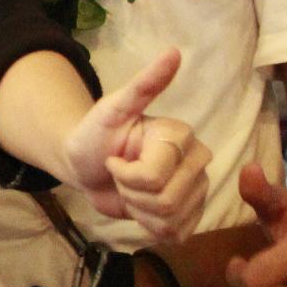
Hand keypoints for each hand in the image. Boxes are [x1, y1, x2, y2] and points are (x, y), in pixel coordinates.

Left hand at [60, 47, 210, 242]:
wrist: (87, 166)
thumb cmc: (96, 136)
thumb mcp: (111, 109)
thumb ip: (143, 84)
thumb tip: (173, 51)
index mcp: (181, 135)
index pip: (155, 176)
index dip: (126, 175)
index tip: (114, 159)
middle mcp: (198, 161)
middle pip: (167, 201)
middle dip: (132, 194)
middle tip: (122, 176)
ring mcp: (198, 189)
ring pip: (171, 220)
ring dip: (139, 211)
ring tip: (130, 190)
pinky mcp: (192, 215)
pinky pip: (175, 234)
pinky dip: (149, 226)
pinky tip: (141, 208)